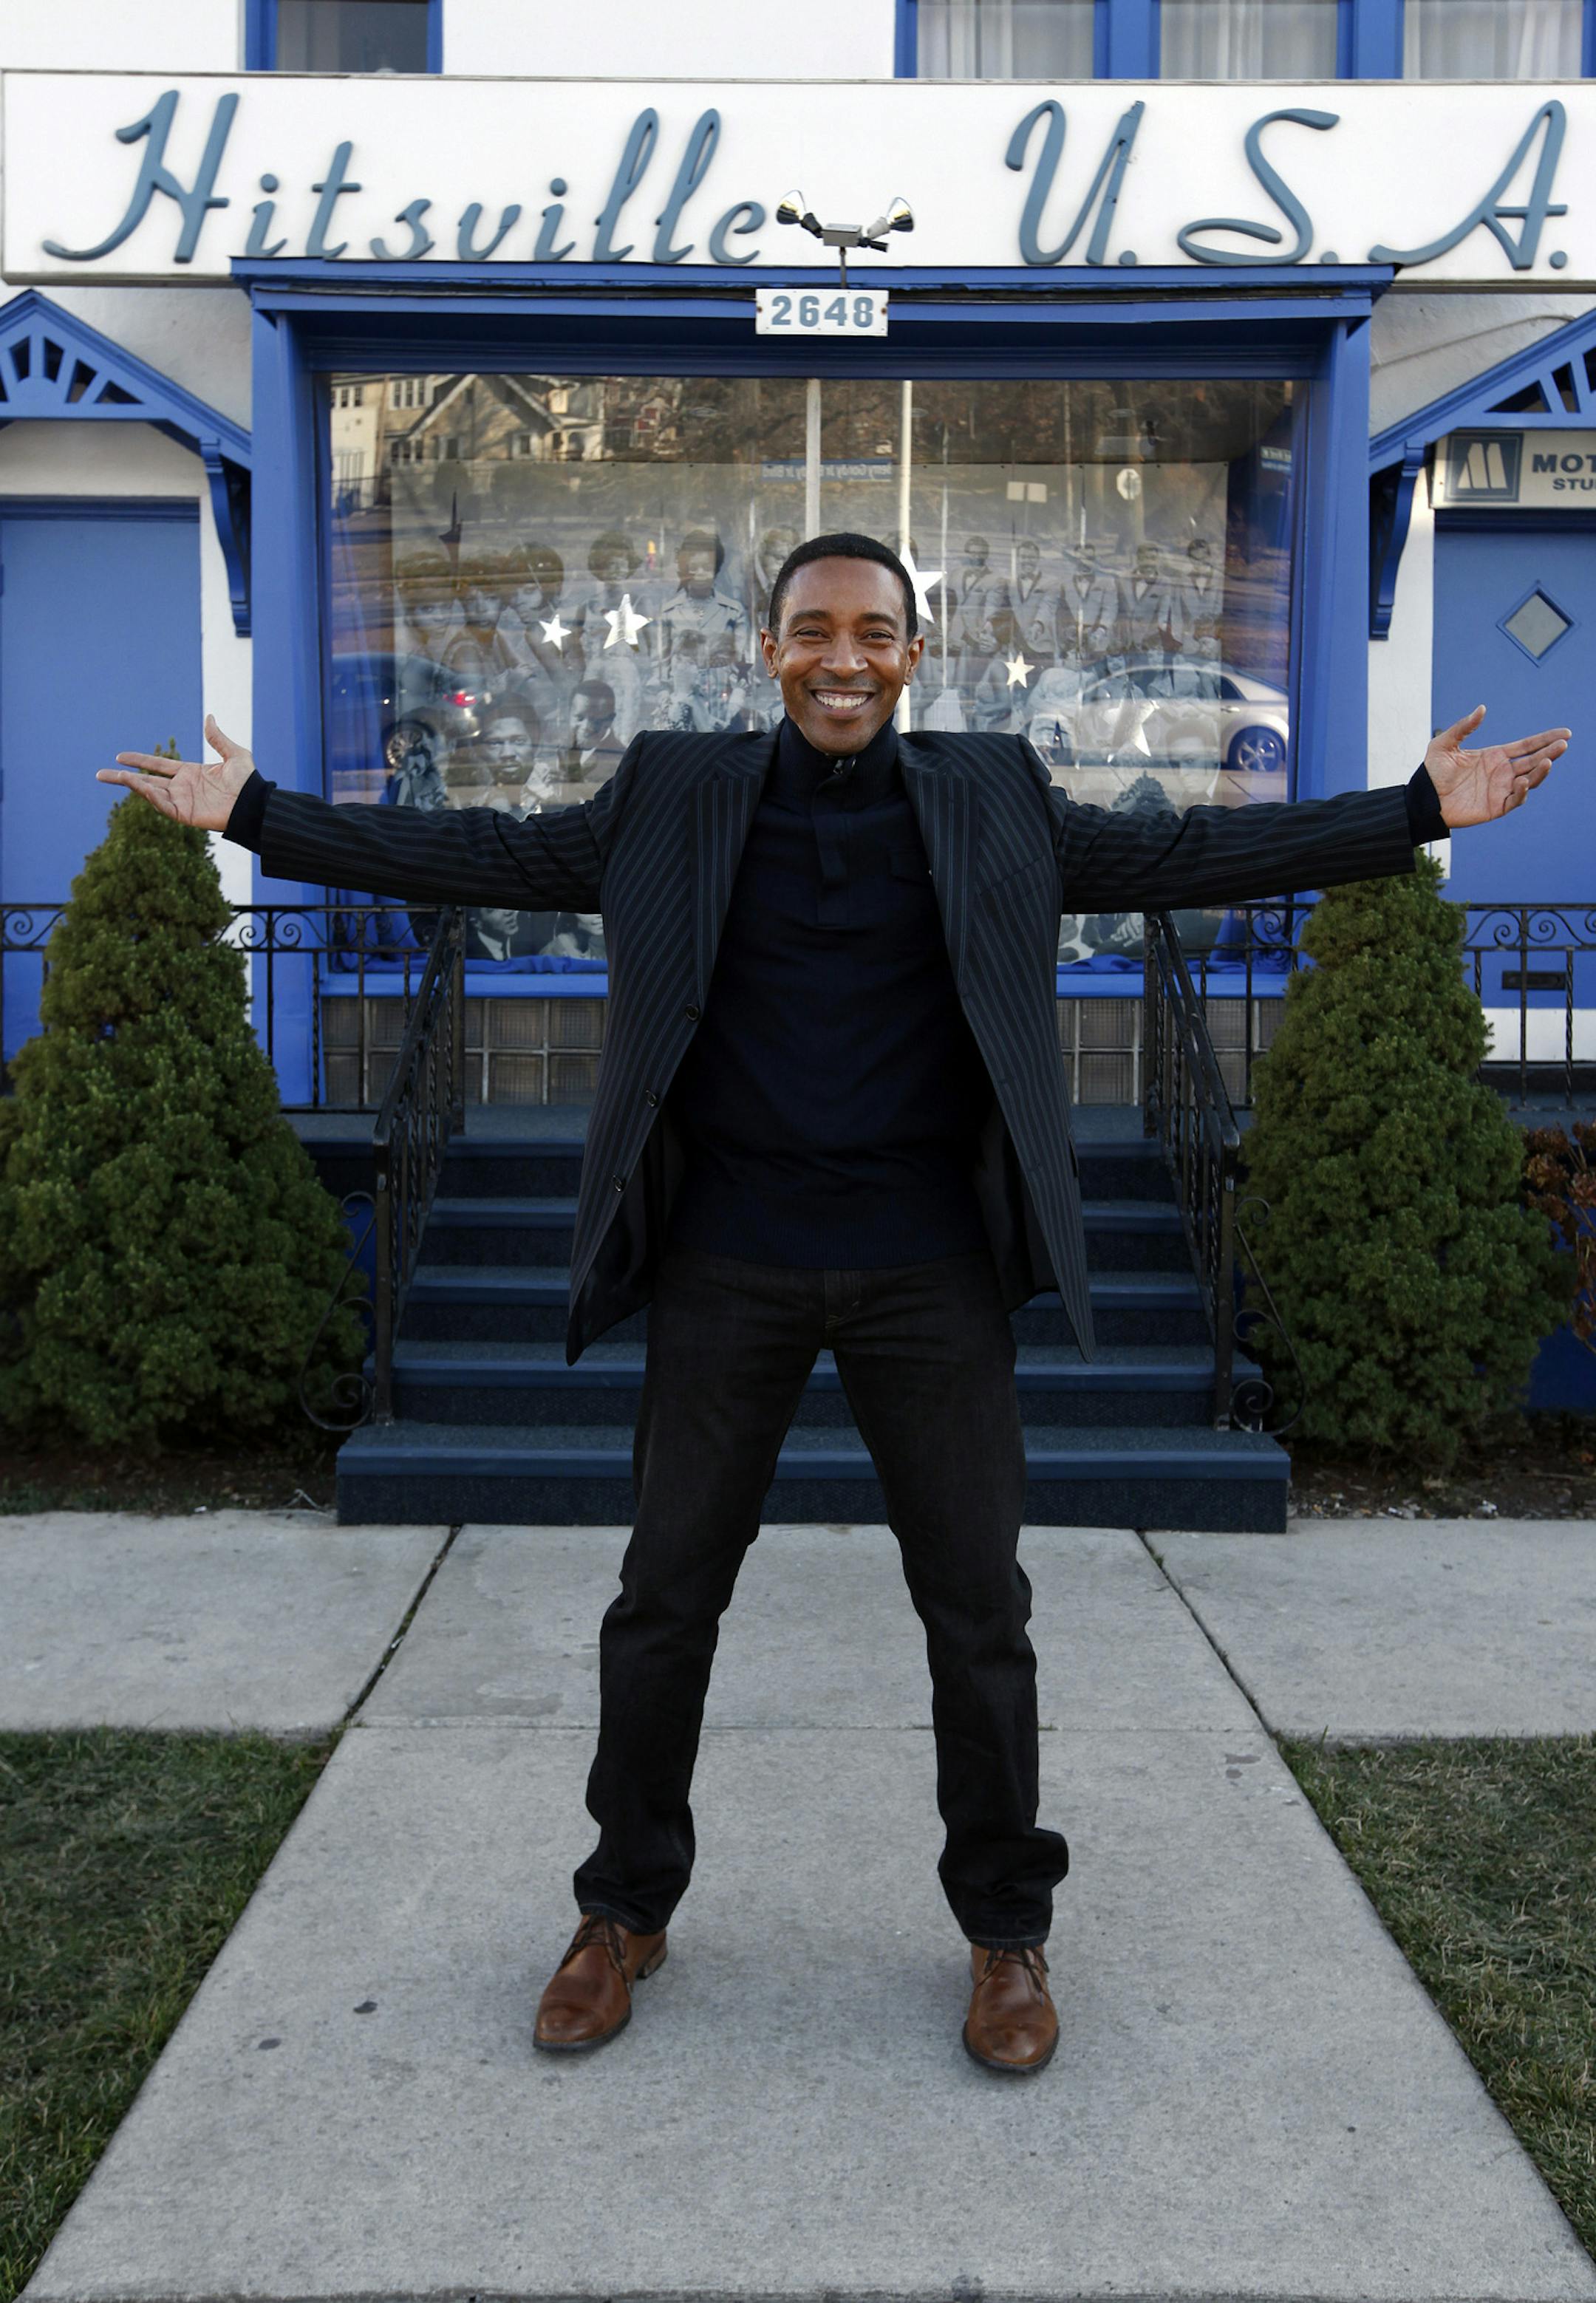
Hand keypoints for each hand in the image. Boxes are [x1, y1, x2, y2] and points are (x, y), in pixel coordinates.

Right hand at [98, 714, 255, 830]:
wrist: (255, 803)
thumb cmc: (248, 782)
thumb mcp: (234, 754)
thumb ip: (217, 738)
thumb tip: (209, 717)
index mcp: (189, 773)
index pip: (157, 766)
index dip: (139, 761)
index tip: (120, 755)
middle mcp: (182, 788)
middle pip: (146, 781)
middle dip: (123, 778)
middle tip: (100, 774)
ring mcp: (182, 802)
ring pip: (150, 793)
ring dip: (133, 785)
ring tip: (116, 776)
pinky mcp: (185, 815)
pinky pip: (163, 806)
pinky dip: (151, 797)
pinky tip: (140, 787)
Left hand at [1424, 705, 1569, 828]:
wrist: (1424, 800)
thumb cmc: (1432, 772)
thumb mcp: (1444, 744)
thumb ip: (1464, 727)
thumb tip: (1482, 708)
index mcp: (1495, 756)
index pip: (1527, 746)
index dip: (1545, 739)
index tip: (1564, 733)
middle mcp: (1502, 772)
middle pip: (1533, 760)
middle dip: (1550, 752)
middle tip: (1564, 744)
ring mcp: (1500, 790)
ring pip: (1530, 780)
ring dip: (1540, 771)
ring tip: (1548, 761)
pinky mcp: (1495, 807)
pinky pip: (1515, 800)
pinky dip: (1522, 792)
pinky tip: (1523, 781)